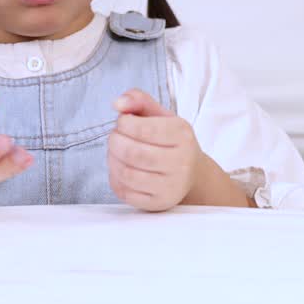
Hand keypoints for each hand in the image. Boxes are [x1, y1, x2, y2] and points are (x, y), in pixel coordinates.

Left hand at [107, 89, 200, 211]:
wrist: (191, 173)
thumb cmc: (171, 141)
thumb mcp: (160, 115)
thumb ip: (139, 100)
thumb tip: (118, 103)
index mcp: (182, 135)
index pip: (144, 129)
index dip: (124, 123)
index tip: (123, 122)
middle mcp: (181, 162)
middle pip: (133, 153)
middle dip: (115, 142)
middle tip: (115, 137)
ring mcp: (170, 186)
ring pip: (127, 174)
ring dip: (112, 160)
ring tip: (116, 152)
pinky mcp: (158, 203)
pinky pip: (125, 192)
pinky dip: (115, 178)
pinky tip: (120, 168)